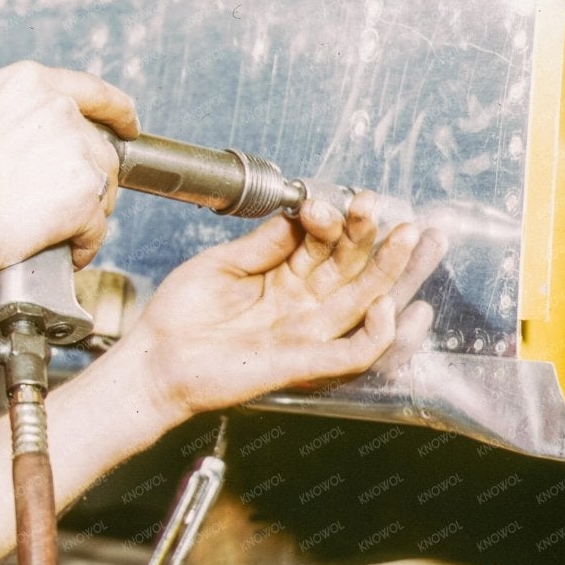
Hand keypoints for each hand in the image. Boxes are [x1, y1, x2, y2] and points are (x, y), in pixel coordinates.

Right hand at [0, 62, 137, 272]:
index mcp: (27, 82)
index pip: (91, 90)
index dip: (115, 110)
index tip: (126, 125)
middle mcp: (60, 110)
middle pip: (98, 144)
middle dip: (88, 172)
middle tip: (70, 196)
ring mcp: (76, 153)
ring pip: (104, 184)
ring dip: (89, 208)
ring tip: (63, 229)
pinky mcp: (83, 199)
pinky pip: (96, 226)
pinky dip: (84, 243)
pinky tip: (67, 252)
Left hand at [124, 192, 446, 420]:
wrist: (155, 360)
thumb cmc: (180, 316)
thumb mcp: (221, 264)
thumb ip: (265, 243)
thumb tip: (300, 210)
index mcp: (284, 277)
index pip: (325, 245)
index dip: (332, 221)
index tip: (323, 202)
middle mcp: (302, 305)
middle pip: (353, 269)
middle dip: (375, 237)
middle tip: (387, 208)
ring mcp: (306, 333)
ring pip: (365, 302)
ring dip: (391, 271)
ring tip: (410, 238)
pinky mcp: (303, 363)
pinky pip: (354, 352)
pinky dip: (378, 332)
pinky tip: (385, 303)